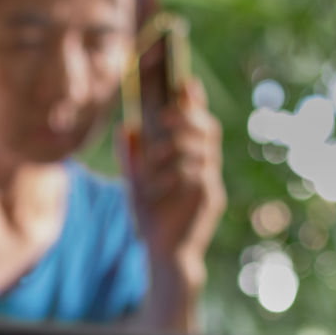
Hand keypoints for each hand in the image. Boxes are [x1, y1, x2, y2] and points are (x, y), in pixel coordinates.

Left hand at [123, 77, 225, 328]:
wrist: (162, 254)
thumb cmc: (152, 217)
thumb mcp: (135, 183)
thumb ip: (131, 157)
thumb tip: (125, 128)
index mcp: (190, 156)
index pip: (197, 120)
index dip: (195, 99)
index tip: (184, 80)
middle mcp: (205, 166)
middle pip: (208, 130)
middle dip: (189, 117)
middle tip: (167, 115)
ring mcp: (210, 182)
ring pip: (206, 150)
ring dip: (180, 145)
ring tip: (157, 151)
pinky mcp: (210, 201)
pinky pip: (201, 177)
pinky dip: (180, 173)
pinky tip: (161, 179)